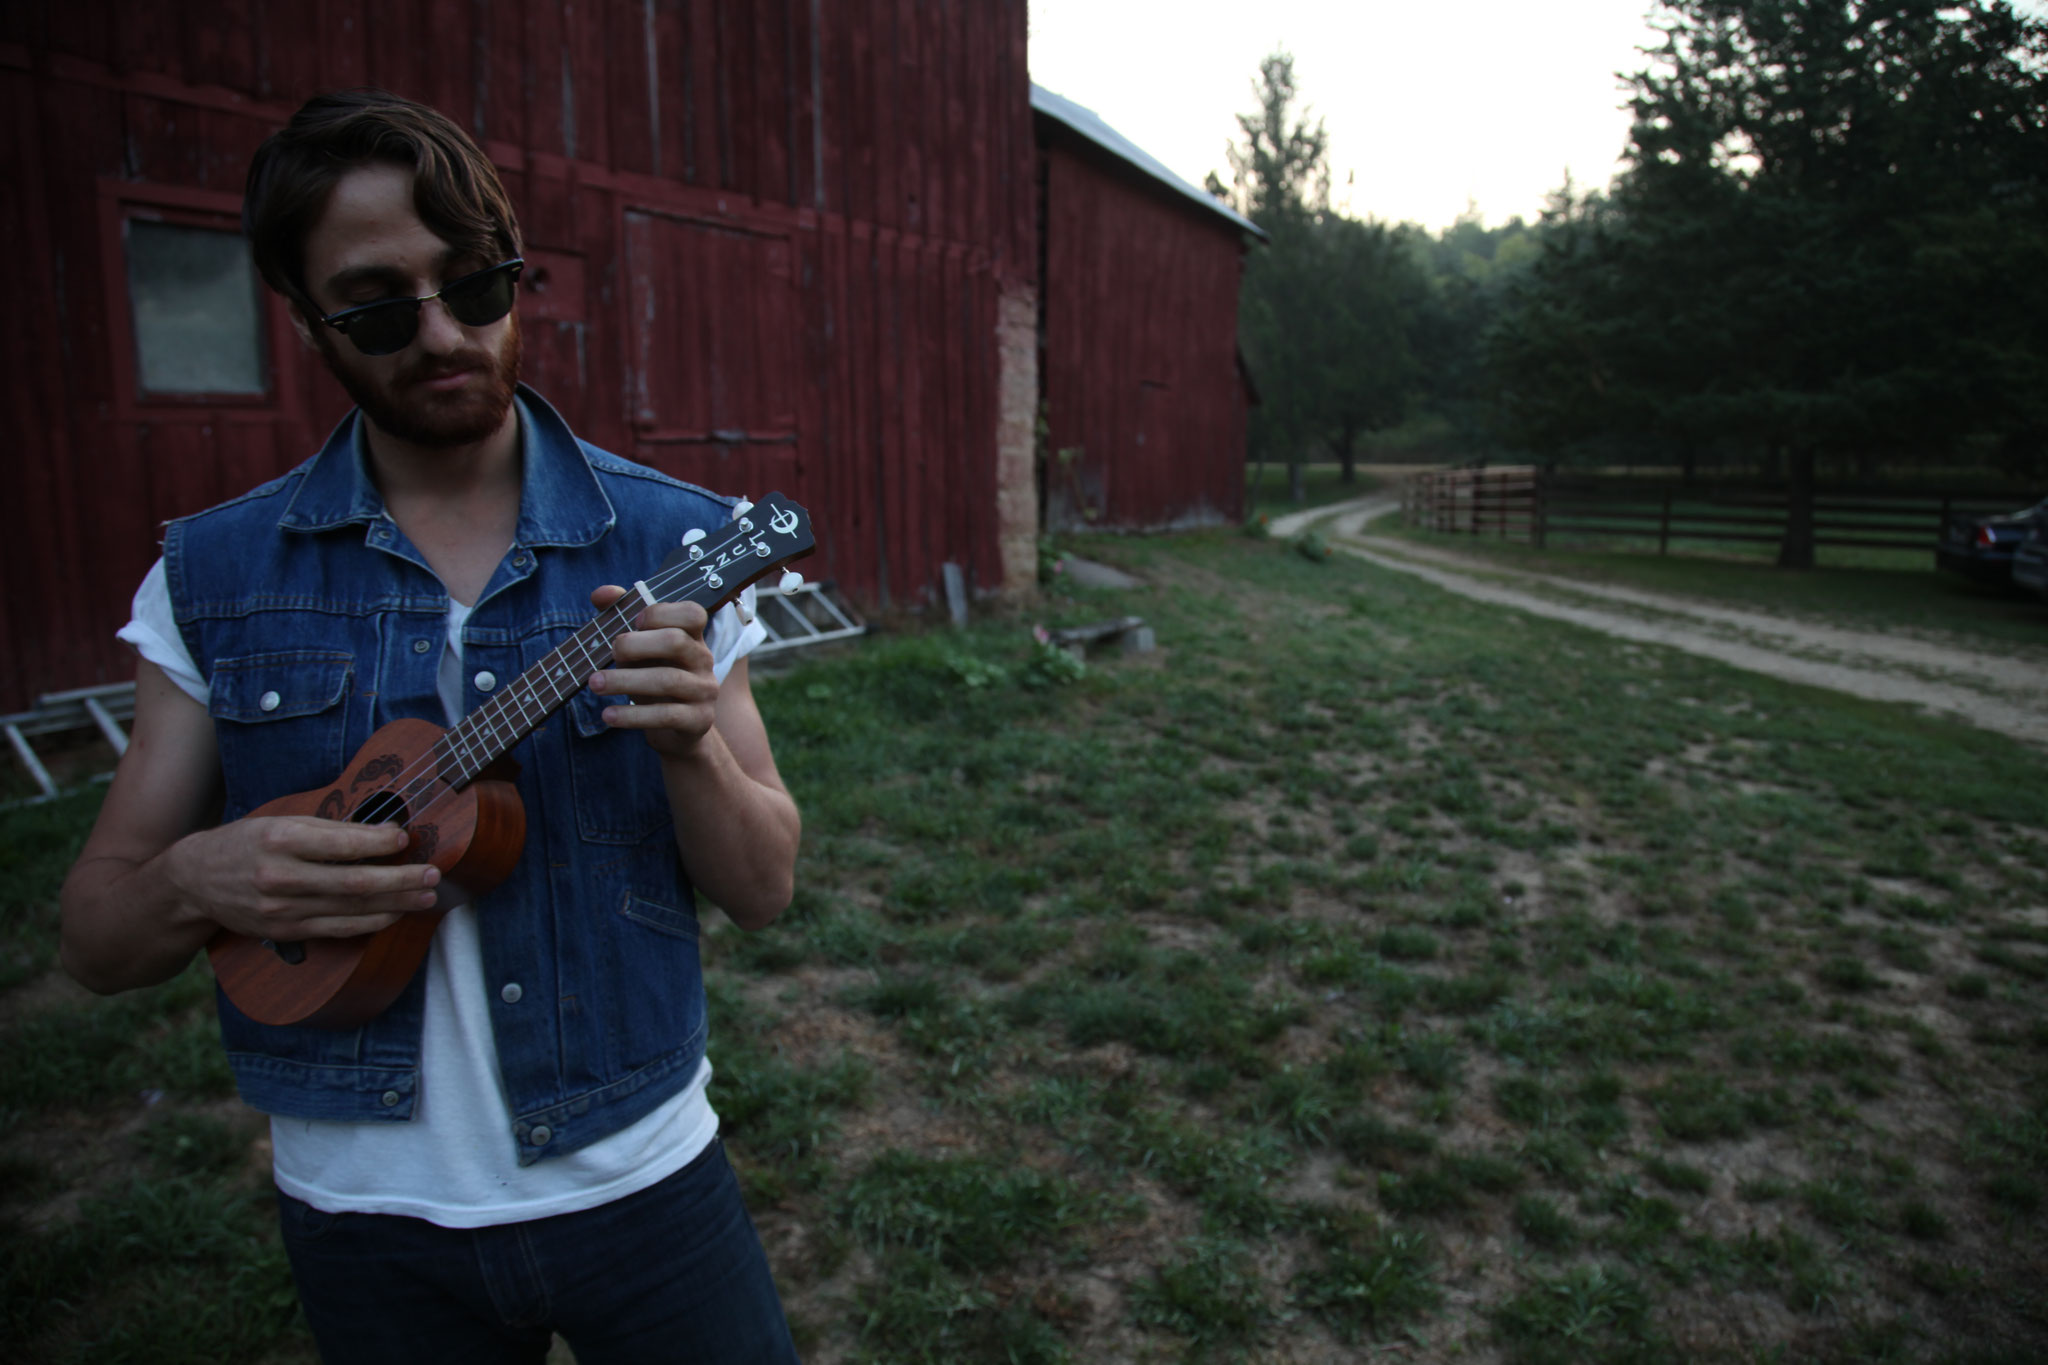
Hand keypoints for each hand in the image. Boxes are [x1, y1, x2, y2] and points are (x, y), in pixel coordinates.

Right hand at [165, 816, 439, 941]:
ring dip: (395, 904)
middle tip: (433, 874)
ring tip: (426, 895)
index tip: (405, 839)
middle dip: (399, 880)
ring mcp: (283, 909)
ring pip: (350, 910)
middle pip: (352, 883)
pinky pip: (337, 929)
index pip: (339, 844)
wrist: (194, 880)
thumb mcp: (280, 821)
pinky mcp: (286, 931)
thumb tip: (384, 833)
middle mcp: (281, 876)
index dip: (377, 844)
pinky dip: (371, 923)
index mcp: (279, 839)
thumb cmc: (246, 842)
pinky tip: (395, 914)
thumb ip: (329, 828)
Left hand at [587, 586, 720, 760]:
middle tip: (610, 653)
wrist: (677, 730)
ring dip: (625, 681)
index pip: (692, 613)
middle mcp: (703, 660)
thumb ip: (622, 615)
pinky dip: (632, 716)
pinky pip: (666, 715)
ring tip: (595, 684)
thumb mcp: (639, 648)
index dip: (662, 612)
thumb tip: (600, 593)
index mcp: (692, 637)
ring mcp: (704, 691)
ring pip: (668, 681)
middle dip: (635, 645)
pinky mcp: (698, 720)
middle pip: (675, 642)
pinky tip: (608, 714)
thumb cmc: (653, 677)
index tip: (634, 621)